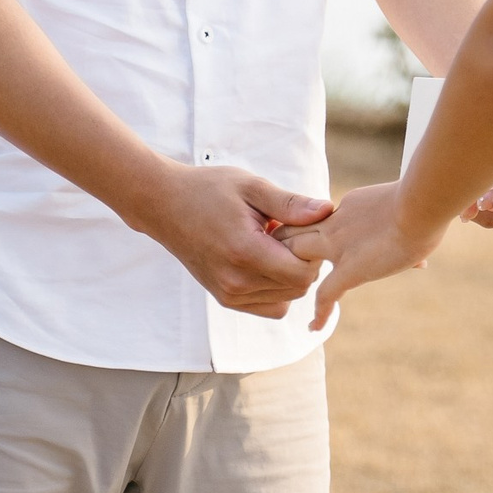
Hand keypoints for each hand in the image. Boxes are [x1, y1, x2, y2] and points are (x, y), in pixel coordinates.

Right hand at [129, 163, 333, 318]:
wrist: (164, 205)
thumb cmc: (209, 190)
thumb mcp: (252, 187)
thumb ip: (290, 203)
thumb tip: (328, 210)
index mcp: (244, 252)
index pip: (303, 273)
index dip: (312, 251)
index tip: (299, 227)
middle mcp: (236, 282)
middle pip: (298, 288)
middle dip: (303, 262)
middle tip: (287, 232)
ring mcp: (229, 295)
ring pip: (287, 299)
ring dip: (290, 275)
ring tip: (272, 244)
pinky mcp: (226, 300)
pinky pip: (270, 306)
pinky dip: (276, 287)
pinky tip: (265, 259)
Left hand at [276, 180, 448, 329]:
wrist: (421, 204)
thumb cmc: (425, 201)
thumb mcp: (409, 206)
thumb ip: (405, 225)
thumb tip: (418, 253)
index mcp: (350, 206)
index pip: (321, 219)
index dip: (309, 229)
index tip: (307, 240)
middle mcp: (337, 223)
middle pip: (294, 230)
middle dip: (282, 244)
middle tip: (274, 261)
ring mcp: (339, 247)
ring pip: (296, 256)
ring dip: (289, 273)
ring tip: (282, 291)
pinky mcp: (350, 269)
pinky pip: (325, 294)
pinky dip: (319, 312)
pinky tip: (314, 327)